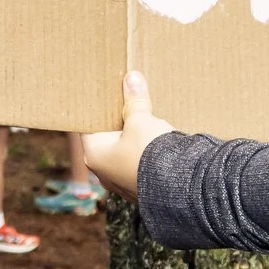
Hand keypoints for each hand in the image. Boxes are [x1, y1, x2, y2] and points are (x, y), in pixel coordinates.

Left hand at [82, 72, 172, 200]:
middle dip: (120, 123)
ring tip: (148, 123)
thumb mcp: (141, 120)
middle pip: (108, 139)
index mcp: (93, 154)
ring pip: (124, 153)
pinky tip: (158, 145)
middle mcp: (103, 172)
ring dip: (134, 140)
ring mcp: (121, 183)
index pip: (90, 124)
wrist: (178, 189)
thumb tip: (131, 78)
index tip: (108, 96)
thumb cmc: (150, 154)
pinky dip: (145, 155)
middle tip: (130, 104)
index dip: (100, 109)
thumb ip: (134, 101)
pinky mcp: (139, 189)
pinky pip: (138, 166)